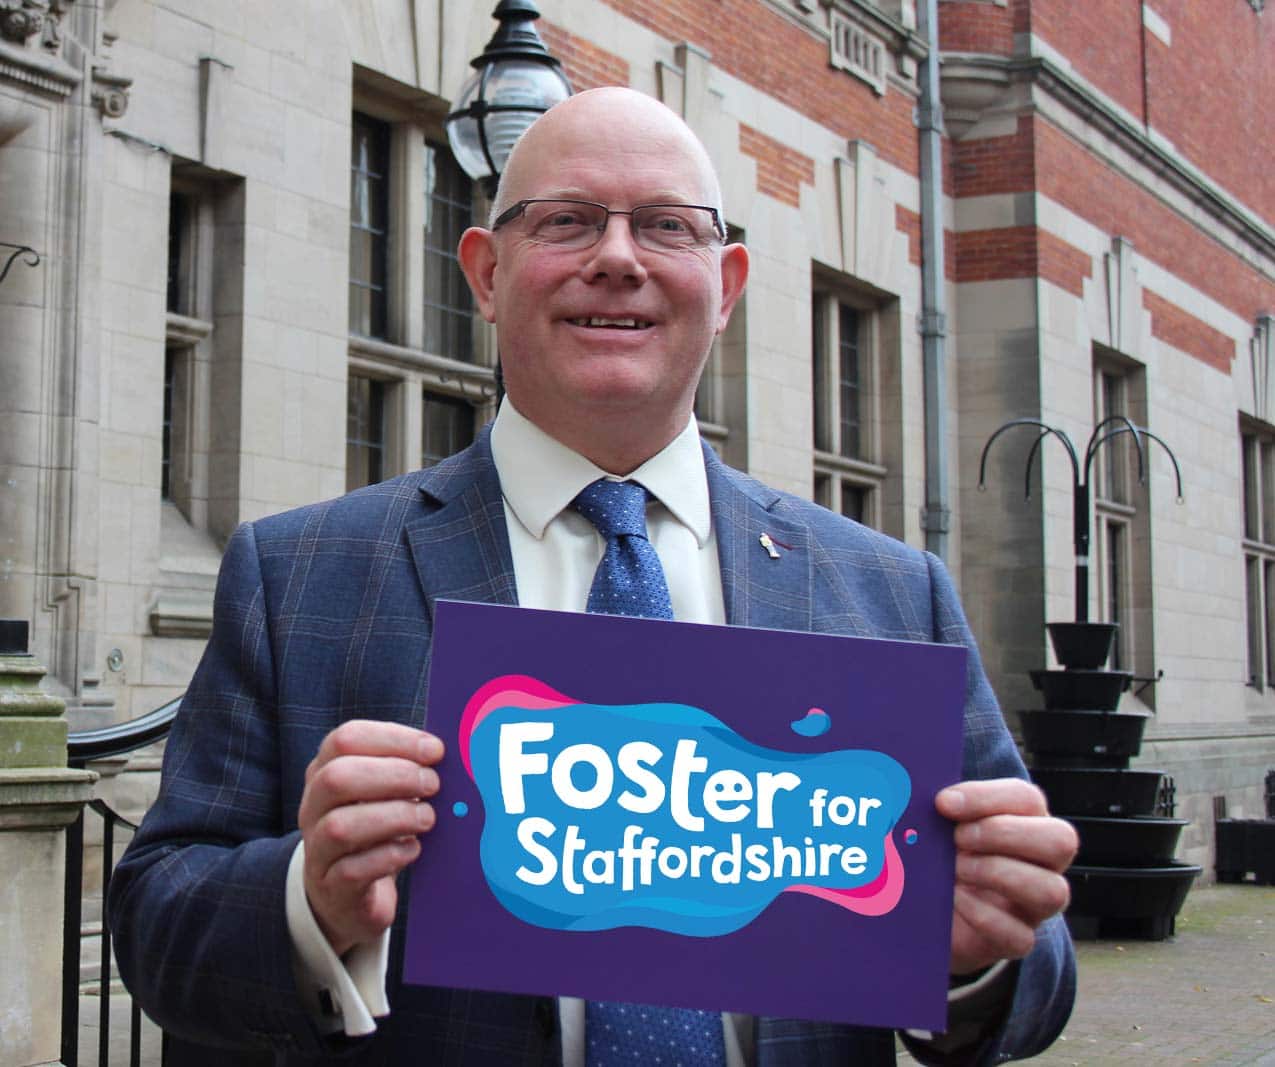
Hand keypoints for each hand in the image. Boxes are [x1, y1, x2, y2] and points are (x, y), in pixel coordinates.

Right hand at [298, 721, 443, 955]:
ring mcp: (317, 848)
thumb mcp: (386, 792)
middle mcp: (312, 806)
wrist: (347, 890)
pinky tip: (413, 849)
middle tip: (433, 784)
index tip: (435, 750)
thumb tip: (446, 752)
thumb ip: (408, 768)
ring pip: (340, 826)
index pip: (346, 739)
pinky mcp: (332, 886)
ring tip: (427, 818)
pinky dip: (390, 856)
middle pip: (337, 778)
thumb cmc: (376, 828)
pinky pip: (353, 870)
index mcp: (325, 770)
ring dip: (394, 817)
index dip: (394, 739)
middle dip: (394, 776)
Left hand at [937, 778, 1077, 975]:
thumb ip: (942, 810)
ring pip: (1052, 891)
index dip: (986, 798)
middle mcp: (1043, 862)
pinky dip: (984, 917)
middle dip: (1002, 833)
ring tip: (955, 869)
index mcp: (1026, 821)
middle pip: (1060, 840)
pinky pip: (1020, 937)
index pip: (1028, 799)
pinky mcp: (1018, 940)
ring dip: (997, 874)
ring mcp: (1036, 905)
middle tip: (957, 838)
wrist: (930, 910)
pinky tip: (954, 900)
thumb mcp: (940, 827)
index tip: (943, 803)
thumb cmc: (940, 854)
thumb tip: (932, 799)